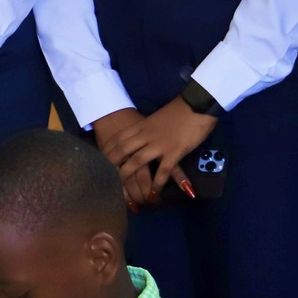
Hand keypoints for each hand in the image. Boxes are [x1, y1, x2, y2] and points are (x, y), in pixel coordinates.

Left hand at [99, 99, 215, 203]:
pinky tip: (153, 193)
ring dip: (130, 176)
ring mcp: (159, 144)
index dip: (108, 150)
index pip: (118, 139)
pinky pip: (163, 171)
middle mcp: (145, 135)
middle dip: (112, 165)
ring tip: (124, 191)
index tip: (100, 160)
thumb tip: (142, 136)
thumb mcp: (156, 118)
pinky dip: (157, 184)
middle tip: (105, 178)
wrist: (197, 104)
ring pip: (137, 162)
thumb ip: (147, 128)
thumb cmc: (179, 110)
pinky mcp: (174, 151)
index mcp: (141, 126)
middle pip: (122, 151)